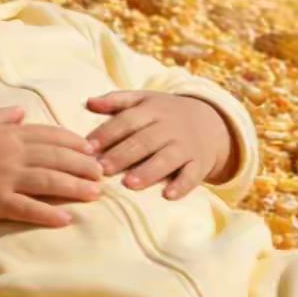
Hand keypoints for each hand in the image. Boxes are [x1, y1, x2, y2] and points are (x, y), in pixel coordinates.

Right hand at [0, 107, 102, 231]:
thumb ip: (1, 115)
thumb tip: (23, 111)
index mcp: (8, 134)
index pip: (49, 135)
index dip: (73, 142)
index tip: (92, 148)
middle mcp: (10, 153)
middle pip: (56, 157)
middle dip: (83, 164)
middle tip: (104, 172)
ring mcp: (4, 177)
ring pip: (48, 180)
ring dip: (75, 187)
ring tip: (96, 193)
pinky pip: (27, 208)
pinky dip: (48, 213)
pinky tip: (66, 218)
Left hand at [86, 92, 233, 199]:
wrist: (209, 122)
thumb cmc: (164, 114)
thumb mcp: (144, 100)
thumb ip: (116, 101)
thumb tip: (88, 102)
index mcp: (152, 110)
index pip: (127, 120)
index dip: (107, 133)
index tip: (88, 147)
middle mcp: (169, 127)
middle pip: (144, 141)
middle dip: (122, 155)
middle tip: (101, 169)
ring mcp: (186, 146)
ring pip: (167, 158)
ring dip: (148, 171)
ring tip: (129, 184)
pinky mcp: (199, 164)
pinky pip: (192, 175)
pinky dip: (182, 185)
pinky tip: (168, 196)